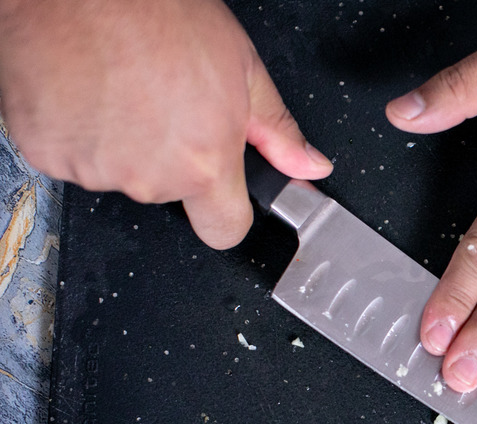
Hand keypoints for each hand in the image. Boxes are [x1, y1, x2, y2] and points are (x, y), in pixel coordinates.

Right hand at [0, 0, 331, 248]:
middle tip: (165, 103)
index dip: (227, 213)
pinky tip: (88, 93)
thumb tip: (310, 167)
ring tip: (124, 89)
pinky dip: (78, 133)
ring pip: (120, 172)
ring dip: (123, 143)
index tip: (223, 196)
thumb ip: (277, 130)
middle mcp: (151, 177)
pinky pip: (71, 158)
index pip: (225, 230)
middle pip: (169, 192)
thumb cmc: (158, 14)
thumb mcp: (243, 67)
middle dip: (171, 157)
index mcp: (204, 162)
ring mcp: (95, 170)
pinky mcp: (47, 155)